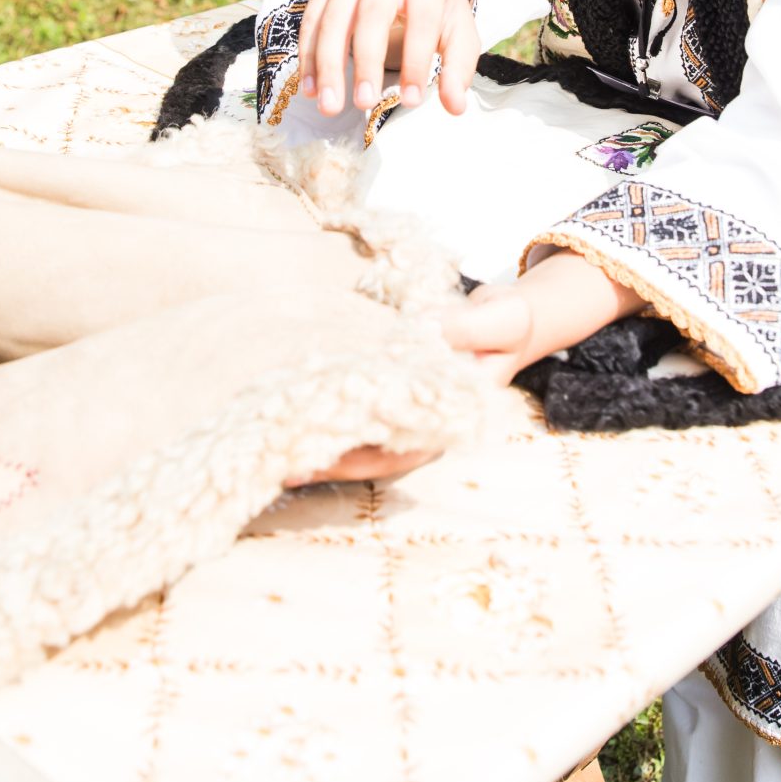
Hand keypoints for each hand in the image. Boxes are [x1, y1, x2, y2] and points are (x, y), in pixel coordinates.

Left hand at [278, 290, 536, 489]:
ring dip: (317, 440)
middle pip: (367, 454)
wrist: (508, 318)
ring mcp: (401, 407)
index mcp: (445, 419)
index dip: (357, 459)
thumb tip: (420, 328)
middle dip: (324, 461)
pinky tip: (292, 402)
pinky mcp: (387, 384)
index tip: (318, 459)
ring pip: (355, 435)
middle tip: (278, 463)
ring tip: (272, 443)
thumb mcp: (498, 321)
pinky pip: (354, 404)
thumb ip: (465, 327)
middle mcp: (419, 422)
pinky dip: (326, 407)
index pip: (397, 451)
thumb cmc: (506, 325)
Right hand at [301, 0, 479, 116]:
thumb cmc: (435, 9)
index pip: (422, 22)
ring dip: (328, 66)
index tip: (411, 101)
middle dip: (366, 63)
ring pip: (333, 21)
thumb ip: (459, 69)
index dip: (416, 62)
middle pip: (371, 17)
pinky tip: (310, 89)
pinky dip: (308, 58)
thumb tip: (455, 107)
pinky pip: (312, 22)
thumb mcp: (459, 33)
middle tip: (364, 103)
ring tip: (329, 105)